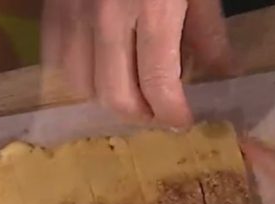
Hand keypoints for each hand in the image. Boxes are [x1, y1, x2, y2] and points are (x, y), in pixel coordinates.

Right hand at [42, 0, 236, 126]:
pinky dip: (79, 73)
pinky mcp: (53, 6)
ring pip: (82, 84)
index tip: (185, 121)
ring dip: (109, 97)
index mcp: (152, 10)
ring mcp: (74, 12)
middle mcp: (107, 18)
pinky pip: (57, 57)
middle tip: (162, 112)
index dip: (173, 113)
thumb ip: (207, 29)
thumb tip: (221, 71)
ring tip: (134, 91)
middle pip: (117, 96)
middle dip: (143, 114)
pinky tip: (101, 67)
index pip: (158, 85)